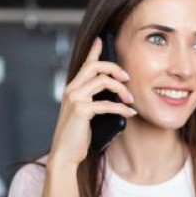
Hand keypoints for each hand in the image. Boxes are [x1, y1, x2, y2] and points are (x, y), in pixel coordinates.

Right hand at [48, 37, 136, 167]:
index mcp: (72, 89)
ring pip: (103, 81)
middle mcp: (72, 90)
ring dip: (121, 89)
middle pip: (95, 67)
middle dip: (114, 68)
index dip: (94, 51)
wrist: (65, 154)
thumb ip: (94, 102)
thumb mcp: (86, 115)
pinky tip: (129, 113)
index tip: (101, 41)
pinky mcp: (81, 110)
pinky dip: (121, 108)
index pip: (84, 65)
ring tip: (130, 100)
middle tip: (127, 78)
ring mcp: (75, 99)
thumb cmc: (77, 137)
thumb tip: (115, 96)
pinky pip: (107, 104)